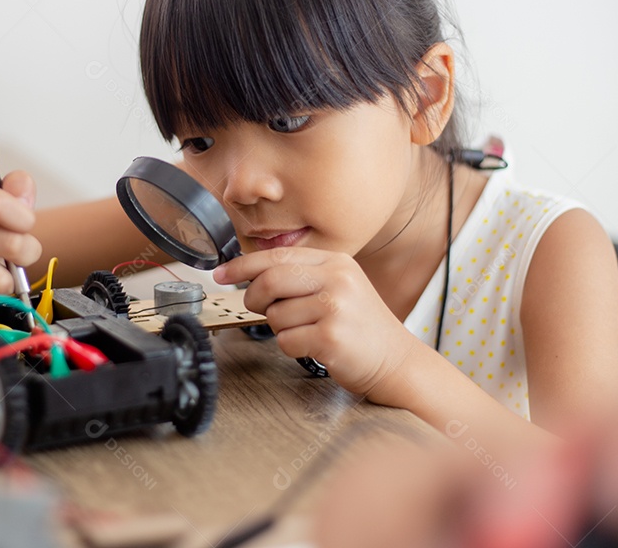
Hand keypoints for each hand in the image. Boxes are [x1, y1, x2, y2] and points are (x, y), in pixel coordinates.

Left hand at [213, 247, 413, 396]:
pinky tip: (315, 347)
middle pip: (269, 281)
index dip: (243, 264)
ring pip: (275, 315)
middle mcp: (337, 279)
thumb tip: (251, 276)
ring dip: (281, 329)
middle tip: (261, 309)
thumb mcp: (338, 287)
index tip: (221, 273)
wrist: (396, 361)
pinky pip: (286, 340)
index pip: (277, 255)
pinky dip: (292, 348)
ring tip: (309, 332)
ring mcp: (335, 307)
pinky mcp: (331, 337)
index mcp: (336, 261)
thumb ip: (301, 277)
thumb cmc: (361, 328)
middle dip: (255, 298)